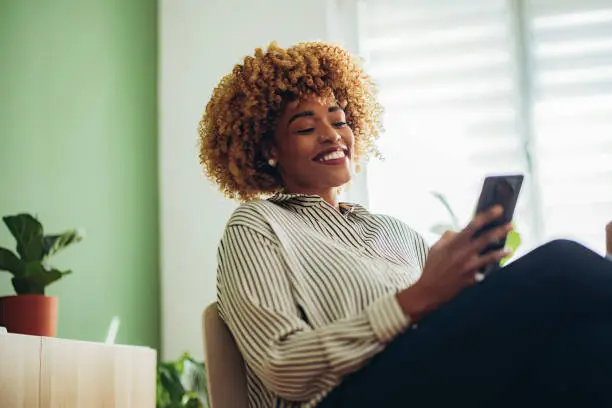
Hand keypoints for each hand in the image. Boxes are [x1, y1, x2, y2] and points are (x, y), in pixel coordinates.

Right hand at [397, 206, 512, 320]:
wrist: (429, 289)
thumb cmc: (431, 266)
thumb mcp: (436, 247)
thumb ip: (448, 237)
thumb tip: (459, 232)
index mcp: (455, 243)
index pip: (474, 225)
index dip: (487, 216)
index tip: (498, 210)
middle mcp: (464, 253)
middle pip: (487, 239)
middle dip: (501, 230)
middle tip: (511, 225)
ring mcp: (470, 267)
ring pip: (491, 257)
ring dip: (502, 252)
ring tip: (510, 249)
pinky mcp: (472, 279)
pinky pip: (484, 272)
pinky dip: (488, 269)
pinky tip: (493, 268)